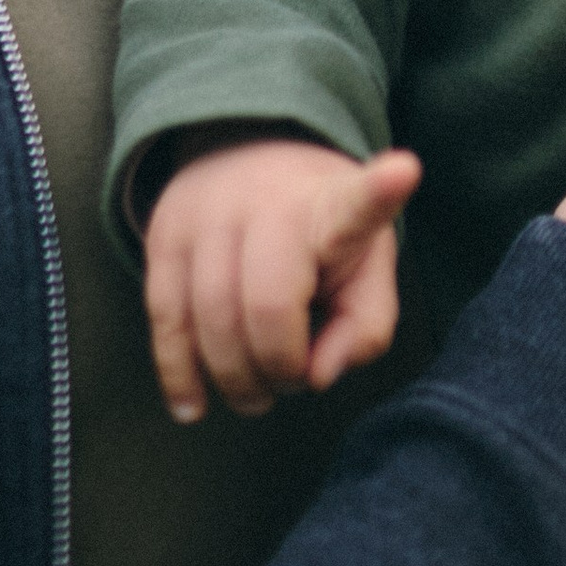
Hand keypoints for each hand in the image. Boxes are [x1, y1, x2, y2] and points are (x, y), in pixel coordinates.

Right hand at [143, 136, 420, 424]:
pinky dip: (180, 375)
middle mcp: (267, 200)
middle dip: (280, 368)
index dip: (381, 191)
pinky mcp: (163, 236)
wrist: (246, 158)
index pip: (359, 202)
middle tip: (293, 376)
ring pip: (209, 321)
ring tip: (257, 391)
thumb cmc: (322, 232)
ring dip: (235, 378)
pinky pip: (165, 321)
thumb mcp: (367, 265)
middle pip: (266, 306)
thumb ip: (365, 327)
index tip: (402, 173)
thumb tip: (317, 376)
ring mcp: (207, 214)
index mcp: (335, 205)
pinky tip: (193, 406)